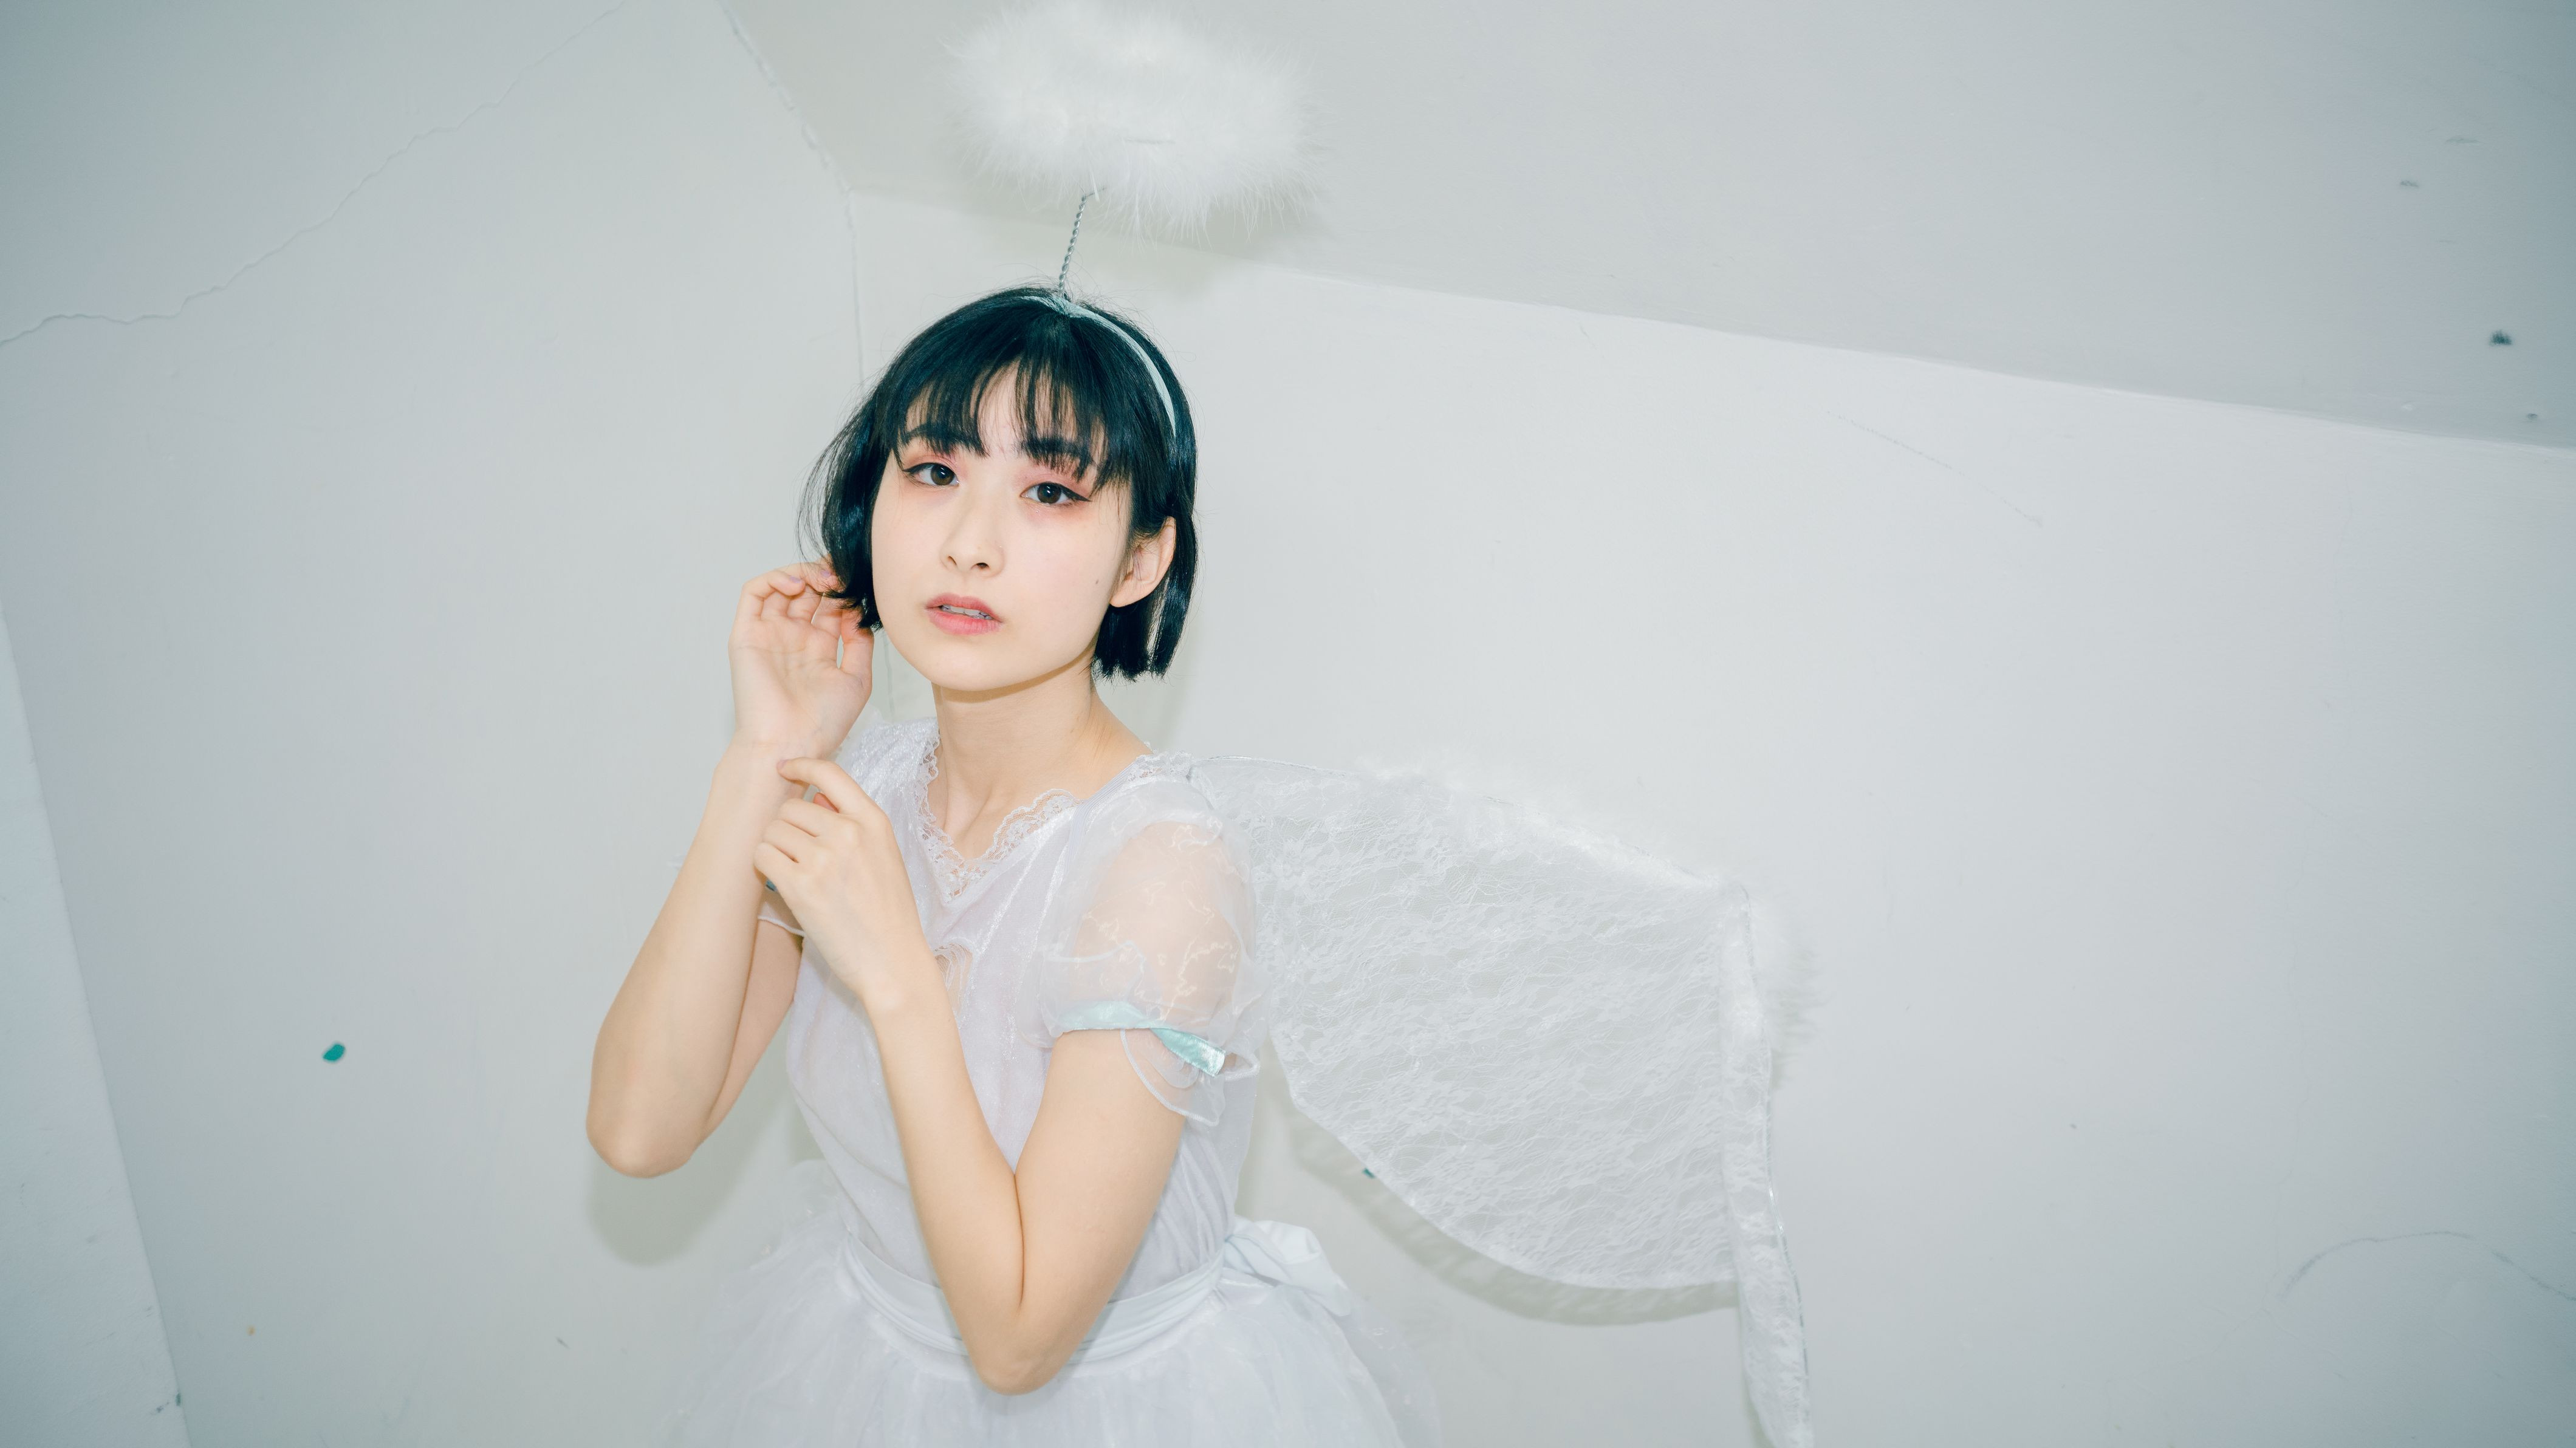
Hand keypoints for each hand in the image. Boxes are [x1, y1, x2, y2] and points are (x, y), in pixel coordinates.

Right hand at [730, 563, 870, 760]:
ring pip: (782, 587)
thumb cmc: (823, 723)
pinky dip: (774, 579)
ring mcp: (770, 634)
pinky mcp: (747, 634)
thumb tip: (858, 612)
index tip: (862, 585)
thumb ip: (860, 644)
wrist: (790, 743)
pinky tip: (798, 584)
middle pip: (809, 593)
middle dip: (828, 577)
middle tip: (844, 572)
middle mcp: (794, 639)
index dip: (847, 592)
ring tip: (825, 578)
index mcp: (819, 649)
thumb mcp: (857, 680)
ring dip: (804, 573)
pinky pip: (753, 594)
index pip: (831, 607)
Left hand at [753, 757, 934, 1004]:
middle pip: (790, 808)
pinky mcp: (800, 886)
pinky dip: (764, 868)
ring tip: (794, 874)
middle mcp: (848, 833)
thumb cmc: (889, 914)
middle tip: (797, 856)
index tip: (785, 770)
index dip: (801, 766)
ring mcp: (823, 858)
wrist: (892, 960)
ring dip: (774, 850)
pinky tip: (782, 884)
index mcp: (873, 822)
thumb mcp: (884, 856)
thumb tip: (815, 797)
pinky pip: (762, 856)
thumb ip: (852, 823)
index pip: (830, 773)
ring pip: (772, 831)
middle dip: (786, 829)